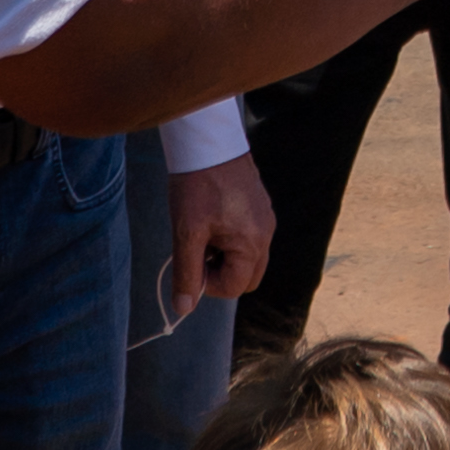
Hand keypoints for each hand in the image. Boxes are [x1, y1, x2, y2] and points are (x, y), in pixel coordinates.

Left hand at [165, 154, 274, 317]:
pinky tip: (211, 218)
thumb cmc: (197, 185)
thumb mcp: (187, 232)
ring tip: (202, 233)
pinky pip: (249, 236)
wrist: (208, 140)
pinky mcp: (260, 205)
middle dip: (220, 273)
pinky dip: (230, 238)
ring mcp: (265, 217)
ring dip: (224, 256)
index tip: (189, 264)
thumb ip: (187, 272)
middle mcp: (266, 233)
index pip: (234, 287)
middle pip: (247, 276)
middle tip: (197, 252)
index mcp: (253, 243)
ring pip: (248, 256)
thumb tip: (183, 309)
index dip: (208, 284)